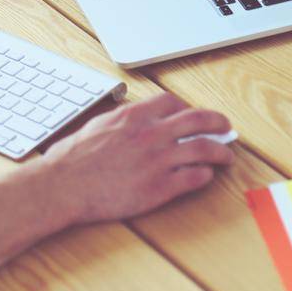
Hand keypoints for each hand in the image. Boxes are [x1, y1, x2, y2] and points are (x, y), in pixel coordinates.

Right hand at [38, 94, 233, 226]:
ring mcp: (158, 160)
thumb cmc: (74, 158)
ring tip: (226, 156)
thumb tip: (133, 118)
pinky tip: (206, 177)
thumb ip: (122, 120)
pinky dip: (205, 176)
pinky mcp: (159, 187)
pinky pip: (194, 178)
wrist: (65, 185)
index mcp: (135, 116)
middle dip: (218, 123)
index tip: (193, 115)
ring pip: (203, 149)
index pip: (173, 103)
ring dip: (220, 152)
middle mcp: (151, 134)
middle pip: (198, 121)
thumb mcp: (99, 125)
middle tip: (226, 129)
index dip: (187, 108)